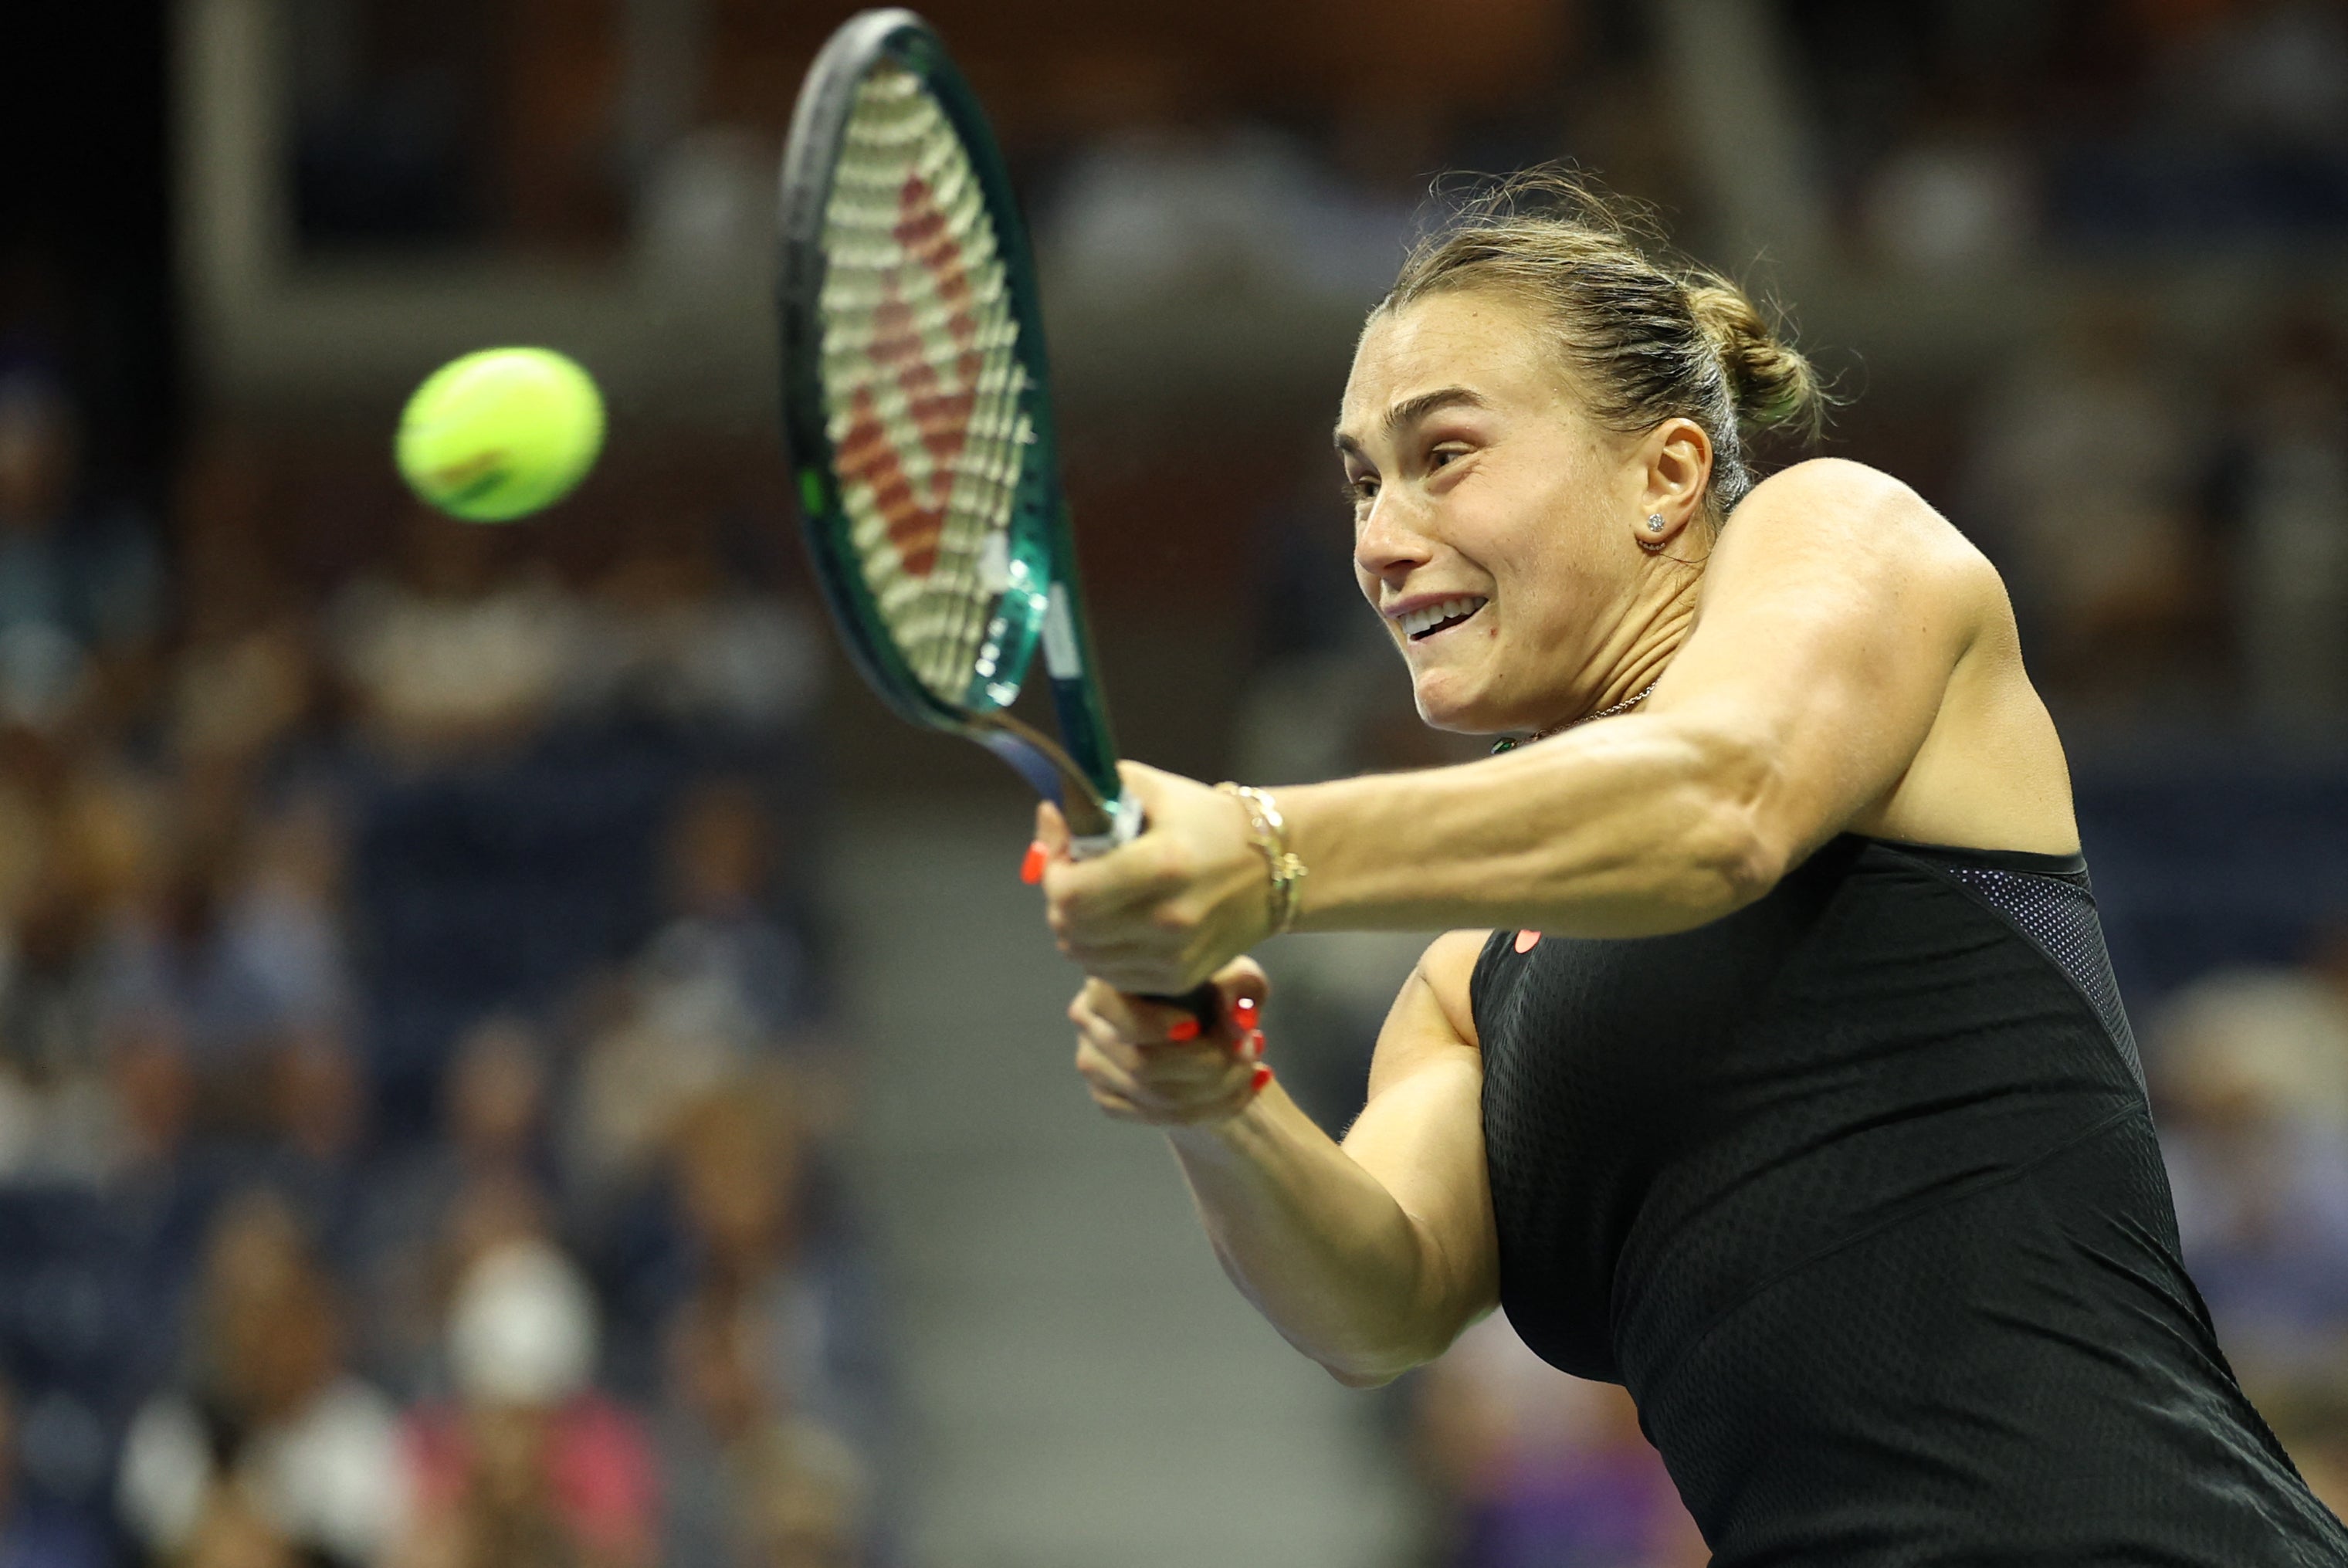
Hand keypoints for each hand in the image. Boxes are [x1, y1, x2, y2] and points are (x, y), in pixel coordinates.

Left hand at [1038, 762, 1271, 994]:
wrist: (1273, 868)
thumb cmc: (1206, 821)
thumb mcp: (1153, 790)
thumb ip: (1092, 798)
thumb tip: (1048, 816)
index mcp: (1163, 864)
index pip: (1071, 893)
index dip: (1053, 874)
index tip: (1064, 856)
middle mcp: (1169, 918)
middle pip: (1070, 928)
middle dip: (1060, 901)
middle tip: (1076, 878)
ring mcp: (1174, 955)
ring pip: (1082, 956)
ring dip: (1076, 929)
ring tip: (1098, 901)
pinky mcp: (1178, 978)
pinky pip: (1109, 975)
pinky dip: (1101, 952)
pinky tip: (1119, 925)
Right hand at [1069, 959, 1269, 1125]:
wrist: (1204, 1029)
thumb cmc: (1214, 990)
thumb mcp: (1234, 976)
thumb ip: (1239, 986)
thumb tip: (1240, 1021)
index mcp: (1107, 979)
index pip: (1113, 1012)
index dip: (1155, 1025)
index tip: (1195, 1026)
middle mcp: (1089, 1022)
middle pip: (1143, 1064)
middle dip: (1210, 1062)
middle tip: (1254, 1046)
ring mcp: (1093, 1066)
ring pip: (1160, 1097)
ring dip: (1221, 1087)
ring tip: (1255, 1065)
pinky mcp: (1109, 1101)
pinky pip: (1165, 1118)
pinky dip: (1218, 1108)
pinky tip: (1247, 1087)